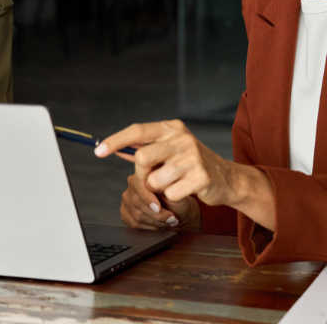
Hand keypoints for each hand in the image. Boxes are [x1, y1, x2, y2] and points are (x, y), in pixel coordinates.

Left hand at [98, 120, 240, 208]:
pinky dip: (172, 198)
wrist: (227, 179)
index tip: (98, 151)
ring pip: (155, 180)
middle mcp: (182, 138)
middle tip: (151, 181)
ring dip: (158, 189)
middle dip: (141, 175)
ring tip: (173, 184)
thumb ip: (145, 148)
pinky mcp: (201, 177)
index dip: (116, 140)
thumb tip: (113, 148)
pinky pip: (170, 194)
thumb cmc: (192, 164)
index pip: (137, 130)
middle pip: (142, 158)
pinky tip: (185, 191)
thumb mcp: (171, 150)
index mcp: (172, 128)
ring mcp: (192, 157)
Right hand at [120, 172, 199, 230]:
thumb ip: (169, 190)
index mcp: (145, 171)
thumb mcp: (180, 193)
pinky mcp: (125, 212)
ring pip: (136, 214)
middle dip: (156, 214)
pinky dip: (149, 226)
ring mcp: (127, 198)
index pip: (138, 184)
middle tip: (172, 218)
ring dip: (155, 221)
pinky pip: (133, 223)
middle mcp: (133, 183)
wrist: (180, 210)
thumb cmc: (180, 200)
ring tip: (169, 221)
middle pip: (136, 201)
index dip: (147, 198)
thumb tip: (161, 190)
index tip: (158, 208)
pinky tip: (160, 224)